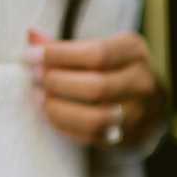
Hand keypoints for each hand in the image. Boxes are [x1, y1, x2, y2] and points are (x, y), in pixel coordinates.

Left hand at [24, 28, 165, 146]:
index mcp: (135, 51)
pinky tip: (51, 115)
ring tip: (40, 98)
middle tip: (35, 78)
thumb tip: (32, 38)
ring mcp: (137, 113)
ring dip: (59, 110)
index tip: (30, 56)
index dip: (59, 56)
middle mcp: (142, 82)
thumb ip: (67, 46)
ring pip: (96, 118)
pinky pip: (92, 137)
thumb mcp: (98, 47)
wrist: (145, 102)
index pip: (96, 54)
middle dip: (58, 83)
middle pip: (96, 87)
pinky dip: (66, 127)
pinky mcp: (127, 137)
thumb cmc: (112, 68)